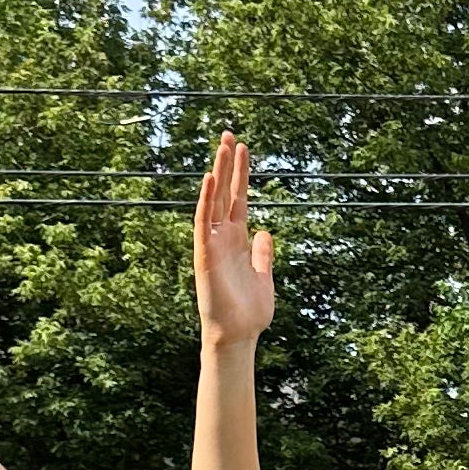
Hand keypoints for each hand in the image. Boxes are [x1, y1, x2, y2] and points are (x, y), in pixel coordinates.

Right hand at [194, 131, 275, 349]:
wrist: (238, 336)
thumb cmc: (250, 312)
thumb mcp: (264, 276)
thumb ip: (263, 253)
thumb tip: (264, 232)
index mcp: (238, 240)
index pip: (238, 199)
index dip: (241, 174)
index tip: (243, 148)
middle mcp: (223, 237)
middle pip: (225, 192)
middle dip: (228, 163)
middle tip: (230, 133)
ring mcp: (213, 244)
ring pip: (214, 200)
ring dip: (218, 173)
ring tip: (224, 145)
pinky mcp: (205, 254)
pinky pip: (203, 222)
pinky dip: (206, 200)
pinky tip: (211, 179)